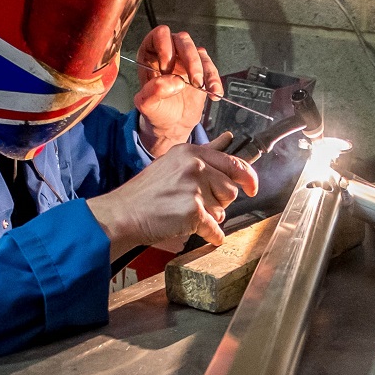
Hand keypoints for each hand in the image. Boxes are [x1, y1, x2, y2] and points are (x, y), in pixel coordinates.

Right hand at [87, 133, 258, 254]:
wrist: (123, 213)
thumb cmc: (146, 192)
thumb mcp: (173, 162)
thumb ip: (205, 152)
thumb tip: (228, 139)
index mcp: (191, 152)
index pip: (234, 163)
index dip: (248, 177)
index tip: (252, 187)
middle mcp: (195, 166)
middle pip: (231, 189)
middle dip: (219, 201)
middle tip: (196, 204)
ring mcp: (195, 188)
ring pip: (223, 209)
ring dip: (211, 216)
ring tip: (187, 214)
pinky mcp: (194, 211)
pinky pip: (215, 229)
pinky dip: (211, 235)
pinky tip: (204, 234)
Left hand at [133, 24, 222, 156]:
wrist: (172, 125)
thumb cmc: (157, 111)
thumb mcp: (147, 105)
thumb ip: (153, 92)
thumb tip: (173, 81)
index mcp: (150, 55)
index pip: (158, 35)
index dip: (164, 45)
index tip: (168, 66)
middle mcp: (169, 53)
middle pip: (182, 40)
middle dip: (189, 58)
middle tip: (192, 79)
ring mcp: (186, 60)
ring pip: (198, 51)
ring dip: (203, 69)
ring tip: (201, 88)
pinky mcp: (201, 70)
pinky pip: (211, 67)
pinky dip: (214, 80)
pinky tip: (214, 93)